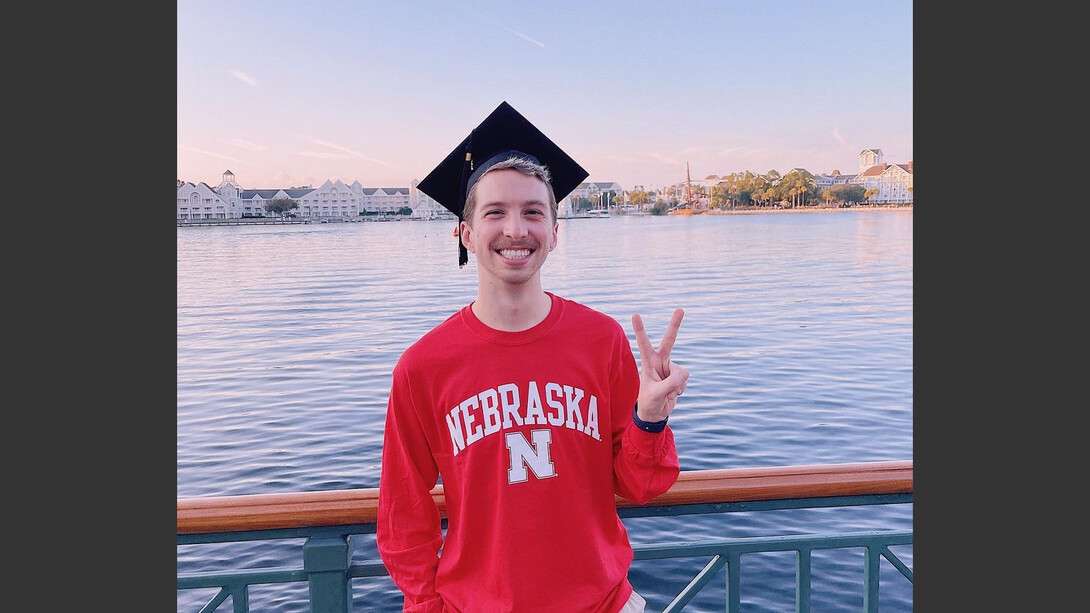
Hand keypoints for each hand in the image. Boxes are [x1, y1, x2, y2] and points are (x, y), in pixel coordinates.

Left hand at [631, 308, 688, 422]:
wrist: (655, 413)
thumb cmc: (649, 402)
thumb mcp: (656, 394)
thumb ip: (670, 383)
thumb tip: (685, 373)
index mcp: (648, 362)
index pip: (643, 343)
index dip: (640, 329)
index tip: (635, 314)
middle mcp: (660, 361)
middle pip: (669, 340)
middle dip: (675, 325)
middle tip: (681, 309)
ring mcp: (670, 368)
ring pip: (681, 372)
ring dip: (676, 385)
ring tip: (666, 393)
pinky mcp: (678, 376)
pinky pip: (685, 380)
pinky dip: (680, 389)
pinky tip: (672, 394)